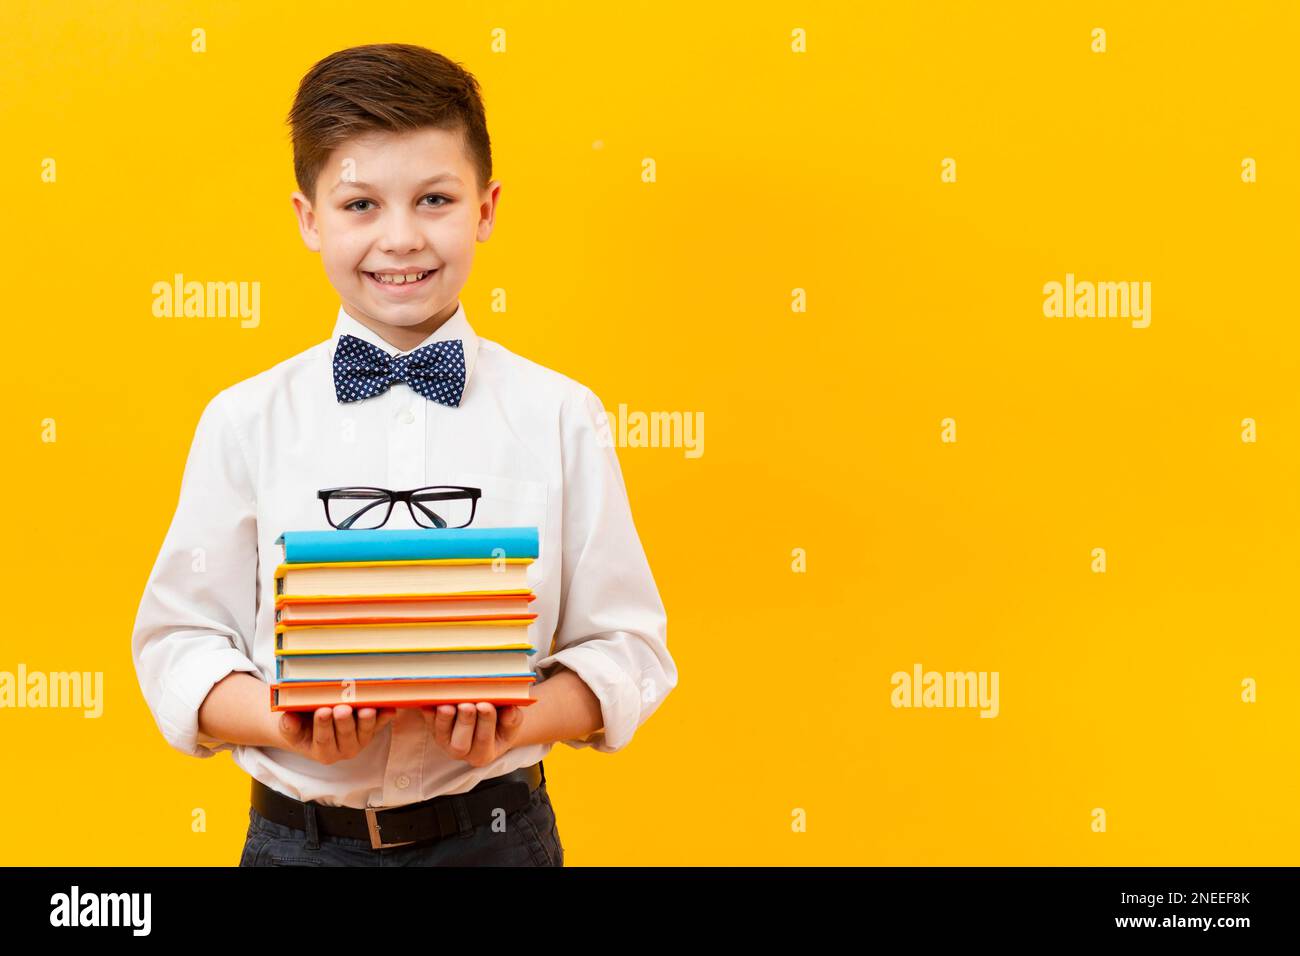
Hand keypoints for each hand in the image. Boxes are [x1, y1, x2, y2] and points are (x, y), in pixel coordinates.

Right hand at [277, 704, 395, 764]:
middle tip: (342, 708)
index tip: (322, 711)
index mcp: (322, 751)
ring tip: (365, 709)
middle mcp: (343, 750)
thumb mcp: (291, 728)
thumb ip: (289, 726)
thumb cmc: (302, 725)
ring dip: (367, 720)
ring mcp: (360, 741)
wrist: (314, 726)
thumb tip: (288, 719)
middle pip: (345, 735)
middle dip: (344, 721)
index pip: (323, 739)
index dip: (323, 726)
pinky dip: (385, 717)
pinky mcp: (372, 731)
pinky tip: (389, 709)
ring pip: (365, 732)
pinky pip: (380, 725)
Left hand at [421, 702, 524, 767]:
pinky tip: (430, 702)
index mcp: (484, 753)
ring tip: (448, 705)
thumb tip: (510, 711)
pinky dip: (428, 713)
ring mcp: (445, 742)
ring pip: (441, 735)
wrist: (486, 721)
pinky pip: (429, 723)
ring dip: (444, 720)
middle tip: (467, 705)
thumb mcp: (511, 723)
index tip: (485, 705)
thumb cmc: (501, 722)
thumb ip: (512, 719)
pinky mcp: (434, 730)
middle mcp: (463, 752)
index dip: (485, 722)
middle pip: (461, 743)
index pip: (484, 740)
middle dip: (465, 722)